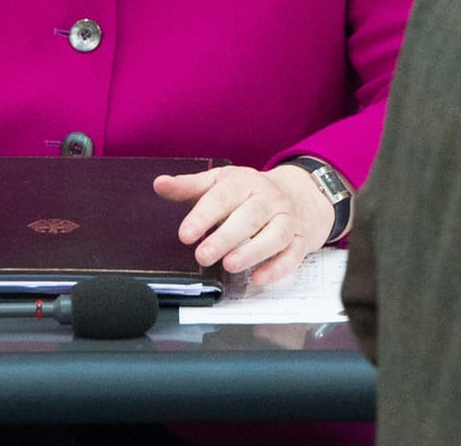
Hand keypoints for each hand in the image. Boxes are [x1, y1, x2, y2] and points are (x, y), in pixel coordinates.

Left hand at [155, 164, 335, 285]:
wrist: (300, 193)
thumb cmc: (251, 192)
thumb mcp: (221, 182)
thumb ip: (189, 186)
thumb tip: (159, 184)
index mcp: (245, 182)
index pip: (223, 197)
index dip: (203, 216)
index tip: (185, 234)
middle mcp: (268, 199)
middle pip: (249, 217)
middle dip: (226, 237)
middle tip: (202, 255)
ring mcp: (287, 219)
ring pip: (275, 235)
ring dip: (253, 251)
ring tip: (230, 265)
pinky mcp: (300, 239)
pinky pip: (293, 254)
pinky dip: (278, 268)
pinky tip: (259, 278)